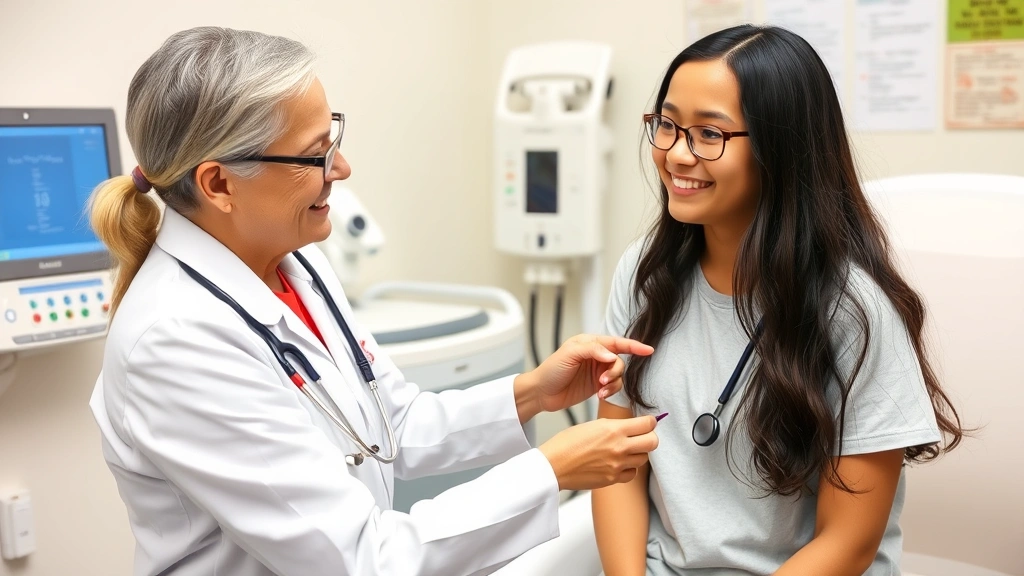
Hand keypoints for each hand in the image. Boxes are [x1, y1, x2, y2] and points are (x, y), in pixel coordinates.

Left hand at [528, 334, 653, 413]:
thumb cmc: (551, 370)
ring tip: (600, 390)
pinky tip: (600, 395)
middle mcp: (595, 356)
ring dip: (613, 382)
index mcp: (589, 343)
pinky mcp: (596, 386)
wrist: (542, 393)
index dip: (633, 346)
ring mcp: (597, 371)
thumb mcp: (569, 354)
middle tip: (603, 381)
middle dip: (615, 371)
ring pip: (617, 375)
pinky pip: (613, 387)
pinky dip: (610, 391)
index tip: (648, 350)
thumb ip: (592, 350)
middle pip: (618, 360)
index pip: (616, 342)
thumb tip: (612, 355)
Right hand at [539, 416, 658, 490]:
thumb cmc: (567, 443)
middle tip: (641, 436)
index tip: (648, 423)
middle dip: (650, 437)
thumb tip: (631, 426)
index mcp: (613, 429)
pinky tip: (618, 463)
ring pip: (644, 458)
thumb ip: (615, 426)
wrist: (553, 465)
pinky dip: (628, 468)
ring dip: (638, 453)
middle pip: (653, 442)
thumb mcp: (593, 425)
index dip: (650, 422)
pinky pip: (632, 473)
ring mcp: (617, 465)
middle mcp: (619, 447)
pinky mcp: (613, 478)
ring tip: (625, 450)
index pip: (647, 424)